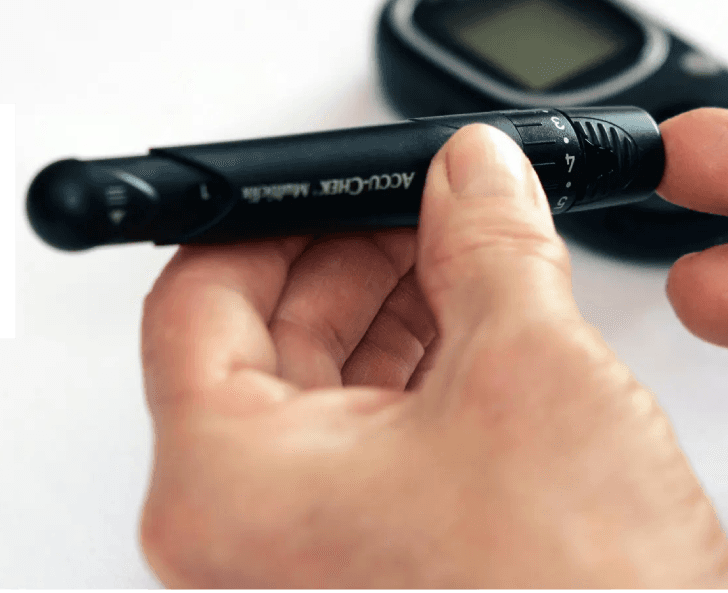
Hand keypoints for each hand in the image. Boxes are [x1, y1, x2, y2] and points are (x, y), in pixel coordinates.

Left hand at [137, 125, 727, 587]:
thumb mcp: (528, 370)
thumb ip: (491, 242)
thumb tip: (474, 172)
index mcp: (230, 486)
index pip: (198, 297)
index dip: (279, 214)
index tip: (347, 177)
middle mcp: (251, 529)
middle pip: (266, 336)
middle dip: (360, 252)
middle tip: (433, 200)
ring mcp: (315, 548)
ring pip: (330, 383)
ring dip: (403, 303)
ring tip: (478, 250)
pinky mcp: (382, 556)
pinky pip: (378, 434)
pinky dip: (429, 366)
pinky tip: (490, 323)